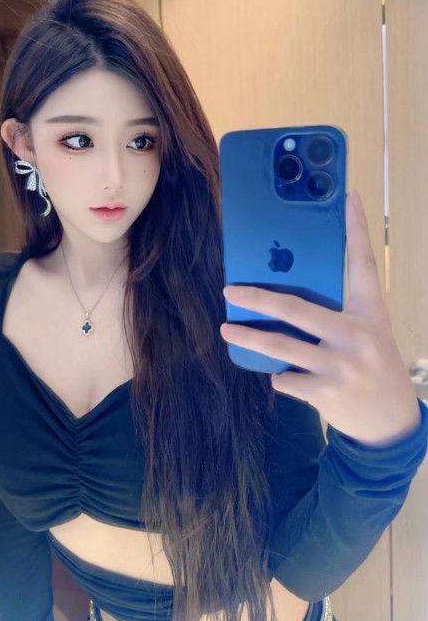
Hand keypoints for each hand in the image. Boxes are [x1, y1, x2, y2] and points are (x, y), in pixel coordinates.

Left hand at [220, 190, 420, 446]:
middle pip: (297, 309)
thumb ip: (338, 312)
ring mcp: (342, 366)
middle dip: (258, 299)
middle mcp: (358, 335)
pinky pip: (286, 379)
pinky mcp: (328, 393)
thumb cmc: (373, 366)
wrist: (392, 424)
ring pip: (282, 347)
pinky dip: (278, 376)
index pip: (363, 263)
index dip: (356, 229)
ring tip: (226, 331)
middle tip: (229, 291)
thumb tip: (285, 296)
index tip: (348, 197)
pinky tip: (279, 375)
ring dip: (250, 339)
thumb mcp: (368, 333)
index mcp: (370, 313)